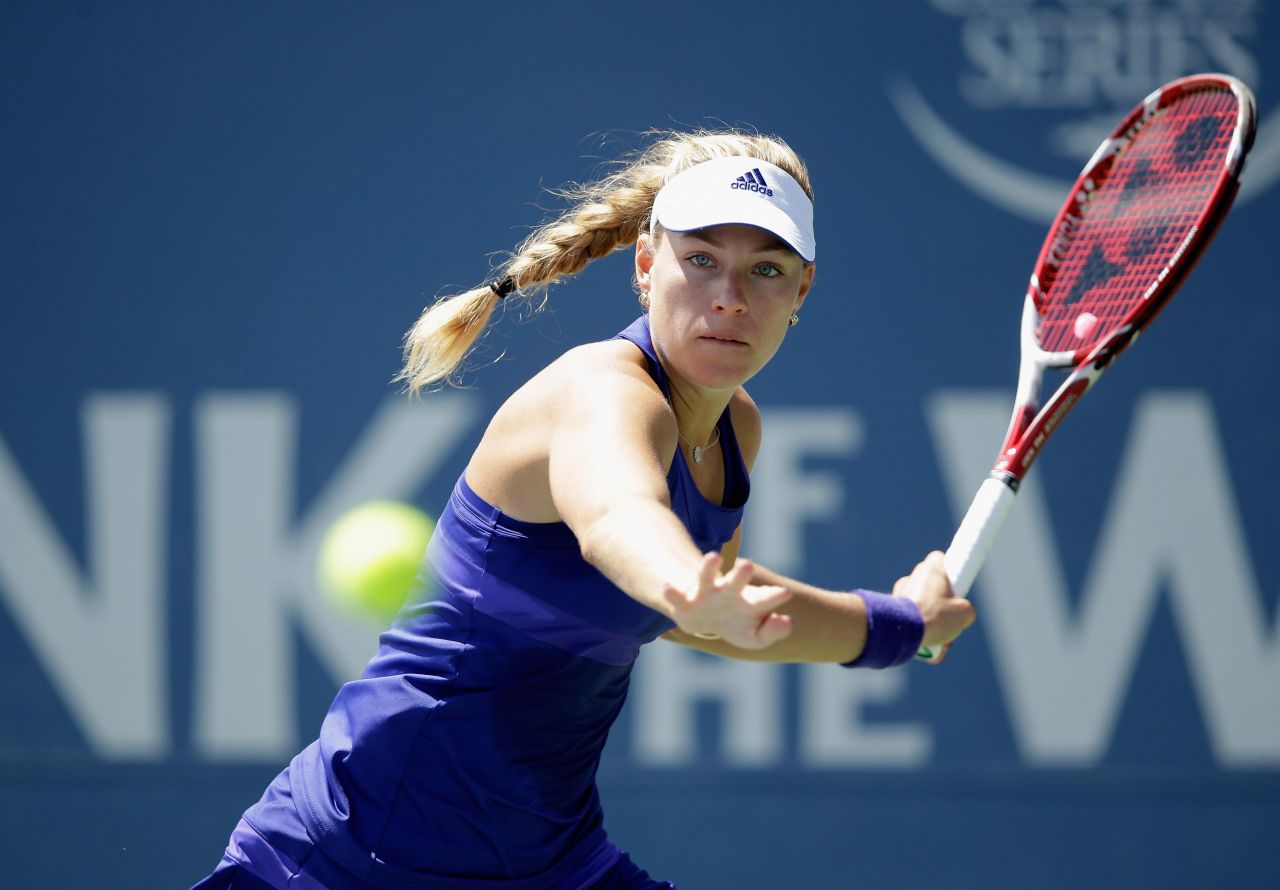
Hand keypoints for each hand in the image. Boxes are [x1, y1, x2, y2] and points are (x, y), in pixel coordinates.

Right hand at [663, 553, 793, 649]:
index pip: (765, 599)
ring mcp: (706, 594)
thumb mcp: (755, 637)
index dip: (774, 596)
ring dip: (709, 568)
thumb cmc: (737, 625)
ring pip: (706, 577)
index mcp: (750, 602)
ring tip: (712, 557)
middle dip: (740, 575)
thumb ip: (772, 632)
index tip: (786, 593)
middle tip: (747, 564)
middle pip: (736, 582)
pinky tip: (667, 587)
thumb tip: (787, 622)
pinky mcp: (685, 603)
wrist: (704, 621)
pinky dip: (672, 592)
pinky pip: (677, 597)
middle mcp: (728, 592)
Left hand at [892, 551, 975, 663]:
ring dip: (935, 624)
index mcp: (931, 569)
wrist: (902, 632)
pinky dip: (921, 632)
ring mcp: (901, 592)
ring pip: (925, 607)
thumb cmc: (934, 617)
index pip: (942, 560)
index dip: (952, 575)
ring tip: (941, 641)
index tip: (957, 590)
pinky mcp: (893, 609)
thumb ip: (967, 609)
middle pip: (935, 589)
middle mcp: (914, 576)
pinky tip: (928, 647)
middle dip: (945, 609)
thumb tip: (962, 615)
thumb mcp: (964, 613)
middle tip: (951, 623)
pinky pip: (912, 619)